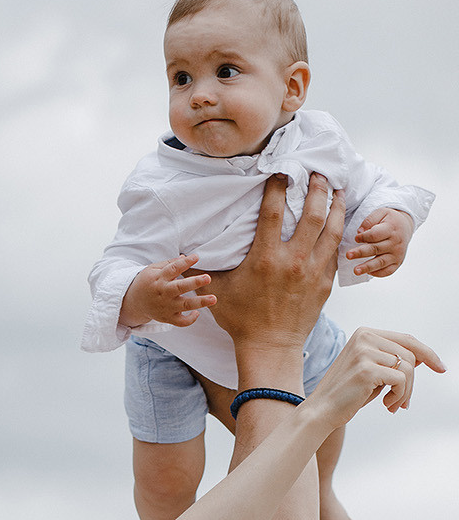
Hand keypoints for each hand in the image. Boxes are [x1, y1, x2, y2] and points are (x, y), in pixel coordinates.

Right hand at [119, 254, 215, 328]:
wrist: (134, 302)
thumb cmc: (147, 282)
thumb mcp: (153, 269)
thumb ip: (170, 264)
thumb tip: (185, 257)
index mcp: (159, 279)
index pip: (173, 269)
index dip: (185, 263)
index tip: (196, 257)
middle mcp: (164, 293)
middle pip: (180, 288)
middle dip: (195, 283)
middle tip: (208, 278)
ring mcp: (166, 307)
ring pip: (184, 305)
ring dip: (200, 302)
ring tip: (214, 299)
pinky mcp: (168, 318)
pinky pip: (181, 322)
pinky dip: (190, 320)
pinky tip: (197, 312)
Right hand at [207, 172, 344, 349]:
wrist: (269, 347)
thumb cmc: (242, 320)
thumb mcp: (219, 291)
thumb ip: (203, 270)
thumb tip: (181, 256)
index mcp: (266, 258)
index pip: (274, 210)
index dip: (278, 186)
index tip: (281, 172)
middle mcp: (293, 260)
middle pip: (312, 213)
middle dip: (317, 188)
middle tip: (318, 174)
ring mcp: (312, 271)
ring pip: (331, 228)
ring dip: (335, 205)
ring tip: (337, 191)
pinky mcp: (324, 282)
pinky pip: (335, 251)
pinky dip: (337, 233)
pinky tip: (337, 222)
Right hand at [306, 327, 444, 428]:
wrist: (321, 411)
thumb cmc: (345, 394)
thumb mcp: (372, 371)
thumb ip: (392, 360)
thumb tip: (421, 358)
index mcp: (365, 333)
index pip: (406, 339)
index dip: (427, 353)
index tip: (440, 367)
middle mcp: (366, 338)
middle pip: (410, 355)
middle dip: (412, 382)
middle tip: (403, 402)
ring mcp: (365, 352)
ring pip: (408, 368)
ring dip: (406, 391)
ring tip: (393, 404)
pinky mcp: (367, 370)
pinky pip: (401, 380)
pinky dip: (399, 396)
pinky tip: (387, 404)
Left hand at [347, 207, 413, 277]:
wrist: (405, 226)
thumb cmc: (389, 220)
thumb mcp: (381, 213)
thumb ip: (369, 220)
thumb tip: (359, 232)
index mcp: (391, 228)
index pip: (375, 235)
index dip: (364, 237)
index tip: (356, 238)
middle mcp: (395, 242)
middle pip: (376, 249)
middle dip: (361, 253)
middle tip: (348, 255)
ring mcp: (397, 254)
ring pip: (381, 262)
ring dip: (367, 267)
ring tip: (356, 271)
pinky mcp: (397, 262)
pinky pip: (387, 271)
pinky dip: (378, 273)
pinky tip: (368, 272)